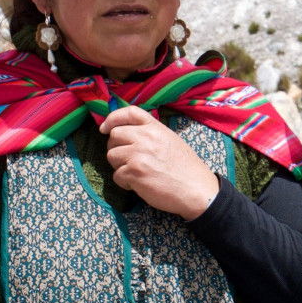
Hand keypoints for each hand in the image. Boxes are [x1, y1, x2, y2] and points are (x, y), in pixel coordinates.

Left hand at [99, 106, 220, 220]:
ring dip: (119, 166)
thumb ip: (151, 134)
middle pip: (114, 135)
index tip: (105, 128)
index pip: (128, 112)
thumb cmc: (186, 169)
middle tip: (127, 160)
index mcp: (155, 127)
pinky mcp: (134, 172)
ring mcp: (138, 154)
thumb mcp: (170, 141)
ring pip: (111, 156)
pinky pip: (116, 175)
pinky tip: (139, 184)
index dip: (112, 118)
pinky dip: (124, 182)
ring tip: (135, 173)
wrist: (196, 190)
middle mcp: (145, 137)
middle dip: (116, 148)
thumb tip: (129, 133)